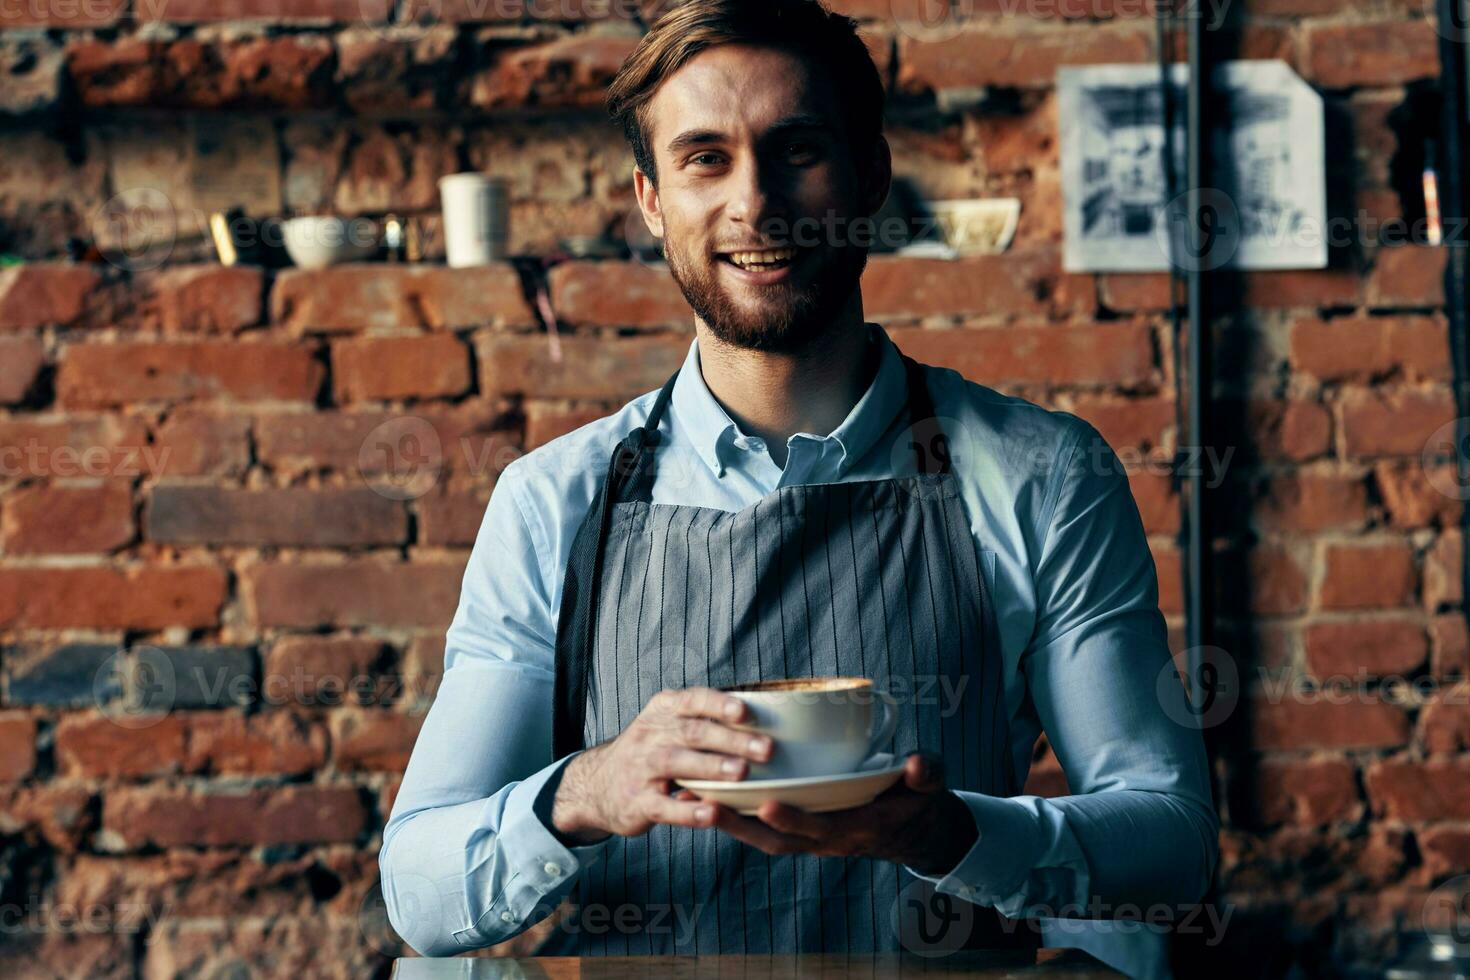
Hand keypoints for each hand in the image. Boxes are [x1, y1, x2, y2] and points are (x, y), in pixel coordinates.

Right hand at [551, 687, 773, 844]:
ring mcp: (642, 768)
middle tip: (767, 748)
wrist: (596, 786)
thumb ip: (703, 720)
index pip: (693, 701)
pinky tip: (712, 813)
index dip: (719, 705)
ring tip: (742, 773)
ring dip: (712, 767)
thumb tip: (765, 719)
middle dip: (732, 739)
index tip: (746, 712)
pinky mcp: (638, 802)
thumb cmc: (649, 752)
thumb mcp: (667, 725)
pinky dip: (688, 811)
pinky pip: (664, 806)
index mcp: (663, 711)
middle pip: (693, 732)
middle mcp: (651, 734)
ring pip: (677, 762)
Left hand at [676, 754, 977, 875]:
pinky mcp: (800, 830)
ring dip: (729, 824)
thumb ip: (927, 774)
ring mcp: (811, 838)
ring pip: (763, 838)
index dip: (795, 820)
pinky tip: (705, 798)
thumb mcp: (930, 786)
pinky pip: (762, 829)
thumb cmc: (917, 800)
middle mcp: (828, 840)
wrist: (912, 827)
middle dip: (743, 826)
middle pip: (779, 841)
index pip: (821, 830)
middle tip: (708, 806)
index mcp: (858, 829)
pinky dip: (736, 818)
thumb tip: (918, 764)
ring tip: (692, 802)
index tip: (769, 804)